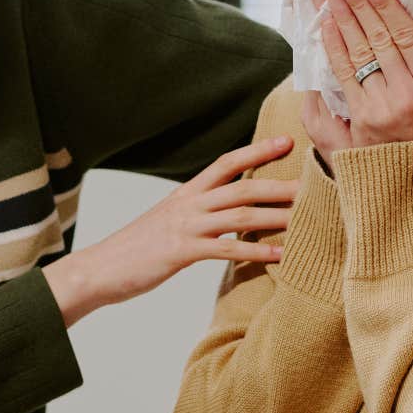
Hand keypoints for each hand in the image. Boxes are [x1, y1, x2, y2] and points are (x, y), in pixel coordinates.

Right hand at [43, 136, 298, 325]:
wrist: (99, 269)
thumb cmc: (136, 249)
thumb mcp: (167, 222)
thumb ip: (196, 214)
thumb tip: (224, 215)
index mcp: (185, 194)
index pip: (226, 163)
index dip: (256, 152)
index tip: (285, 143)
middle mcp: (188, 204)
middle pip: (241, 188)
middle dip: (279, 185)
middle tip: (314, 183)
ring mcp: (185, 227)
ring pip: (240, 216)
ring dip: (276, 217)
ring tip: (306, 218)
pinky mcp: (182, 252)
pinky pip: (226, 250)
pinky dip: (256, 252)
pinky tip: (280, 256)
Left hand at [303, 0, 412, 155]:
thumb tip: (396, 31)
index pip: (408, 35)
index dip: (387, 6)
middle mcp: (410, 95)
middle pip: (381, 39)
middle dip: (361, 6)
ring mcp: (384, 108)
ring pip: (360, 54)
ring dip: (345, 21)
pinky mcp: (362, 120)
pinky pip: (345, 76)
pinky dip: (334, 49)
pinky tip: (328, 30)